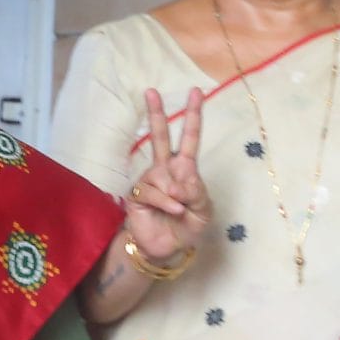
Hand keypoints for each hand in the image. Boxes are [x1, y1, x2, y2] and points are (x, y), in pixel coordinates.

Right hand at [127, 86, 210, 264]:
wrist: (165, 249)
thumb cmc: (186, 227)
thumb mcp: (204, 211)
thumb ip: (197, 192)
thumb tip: (179, 182)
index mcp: (185, 169)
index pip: (190, 139)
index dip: (193, 116)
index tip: (195, 92)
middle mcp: (165, 170)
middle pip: (160, 137)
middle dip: (156, 113)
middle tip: (150, 91)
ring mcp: (149, 181)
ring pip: (161, 175)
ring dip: (174, 194)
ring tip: (179, 210)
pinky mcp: (135, 195)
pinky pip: (151, 191)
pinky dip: (165, 202)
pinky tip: (172, 210)